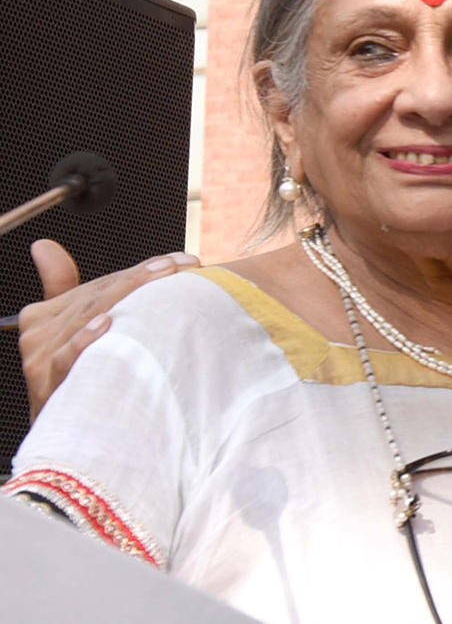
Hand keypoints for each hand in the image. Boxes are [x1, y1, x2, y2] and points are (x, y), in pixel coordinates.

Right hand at [17, 239, 199, 419]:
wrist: (71, 438)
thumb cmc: (80, 380)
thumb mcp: (77, 333)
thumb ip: (64, 288)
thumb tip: (43, 245)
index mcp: (43, 316)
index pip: (100, 283)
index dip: (142, 269)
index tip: (182, 261)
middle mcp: (38, 333)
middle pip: (100, 296)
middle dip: (145, 278)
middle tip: (181, 266)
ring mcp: (40, 358)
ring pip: (90, 316)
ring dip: (130, 295)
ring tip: (164, 278)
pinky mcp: (46, 383)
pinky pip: (69, 356)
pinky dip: (87, 340)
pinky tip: (107, 324)